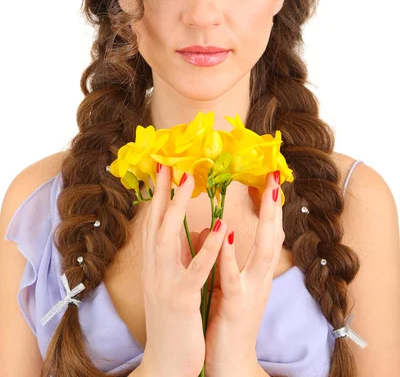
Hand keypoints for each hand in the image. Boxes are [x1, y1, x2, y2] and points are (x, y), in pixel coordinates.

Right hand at [140, 164, 228, 376]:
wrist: (166, 363)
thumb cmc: (173, 320)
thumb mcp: (174, 282)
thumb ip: (180, 255)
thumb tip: (191, 230)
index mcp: (155, 264)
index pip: (155, 221)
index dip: (159, 193)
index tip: (165, 167)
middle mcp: (154, 269)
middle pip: (156, 221)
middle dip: (162, 189)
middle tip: (169, 161)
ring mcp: (164, 283)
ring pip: (168, 238)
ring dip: (178, 206)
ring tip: (189, 178)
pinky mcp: (181, 300)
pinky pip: (196, 270)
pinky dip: (208, 248)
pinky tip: (220, 227)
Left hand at [203, 171, 283, 374]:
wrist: (228, 364)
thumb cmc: (226, 320)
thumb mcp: (227, 283)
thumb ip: (226, 256)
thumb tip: (220, 231)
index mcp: (255, 271)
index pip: (268, 232)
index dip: (271, 205)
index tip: (270, 177)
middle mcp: (259, 278)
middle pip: (275, 235)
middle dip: (277, 206)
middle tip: (276, 175)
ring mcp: (250, 291)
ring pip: (265, 252)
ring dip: (268, 222)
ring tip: (268, 193)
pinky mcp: (235, 306)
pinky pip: (234, 278)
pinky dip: (231, 256)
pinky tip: (228, 235)